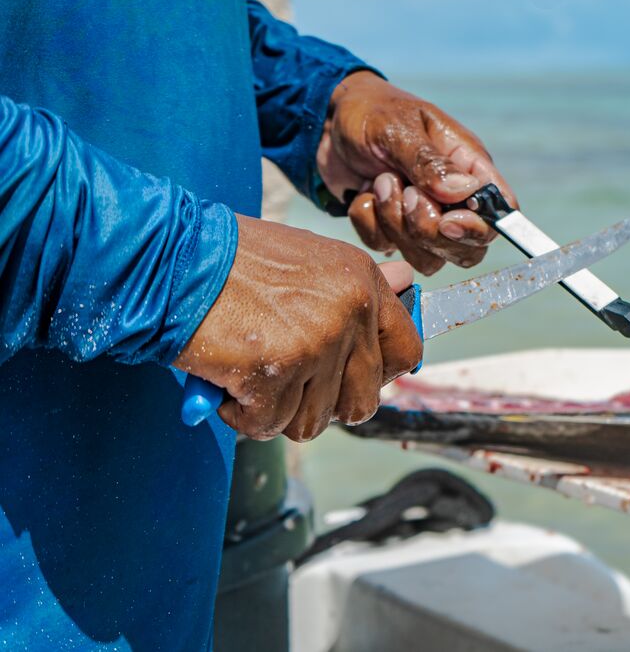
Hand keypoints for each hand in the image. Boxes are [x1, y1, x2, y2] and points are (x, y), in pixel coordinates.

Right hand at [174, 215, 422, 440]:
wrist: (168, 256)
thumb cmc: (231, 260)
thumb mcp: (309, 258)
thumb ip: (357, 284)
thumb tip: (409, 280)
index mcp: (363, 281)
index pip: (406, 350)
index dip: (378, 376)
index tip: (345, 379)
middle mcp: (351, 310)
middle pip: (361, 401)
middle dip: (319, 404)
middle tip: (284, 383)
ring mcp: (318, 341)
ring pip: (313, 421)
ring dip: (275, 411)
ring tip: (247, 373)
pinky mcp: (277, 371)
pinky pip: (269, 425)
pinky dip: (240, 415)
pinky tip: (224, 381)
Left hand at [317, 71, 516, 274]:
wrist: (326, 119)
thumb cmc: (371, 111)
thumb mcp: (397, 128)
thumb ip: (429, 162)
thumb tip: (466, 191)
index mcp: (468, 167)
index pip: (499, 214)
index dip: (479, 228)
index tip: (447, 220)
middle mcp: (453, 199)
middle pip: (467, 249)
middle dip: (429, 231)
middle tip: (405, 193)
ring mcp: (423, 218)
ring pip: (428, 258)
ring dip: (396, 226)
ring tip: (380, 183)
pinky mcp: (391, 229)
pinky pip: (386, 248)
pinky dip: (369, 225)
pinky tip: (364, 193)